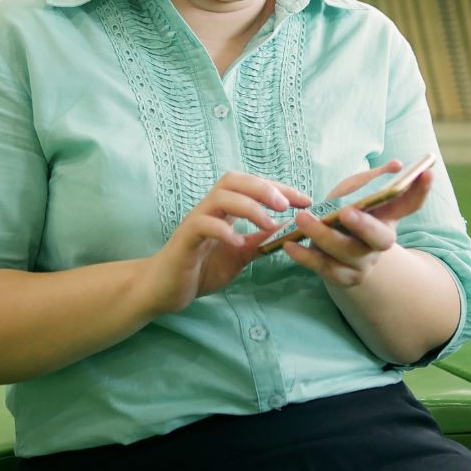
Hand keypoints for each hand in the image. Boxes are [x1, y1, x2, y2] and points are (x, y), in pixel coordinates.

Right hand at [150, 172, 310, 313]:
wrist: (165, 290)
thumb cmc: (201, 269)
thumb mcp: (239, 254)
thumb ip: (260, 240)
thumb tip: (288, 227)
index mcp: (224, 210)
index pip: (252, 186)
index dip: (280, 188)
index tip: (305, 199)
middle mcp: (209, 209)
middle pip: (234, 180)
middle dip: (263, 188)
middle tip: (285, 204)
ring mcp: (195, 222)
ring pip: (220, 197)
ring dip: (248, 207)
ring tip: (268, 224)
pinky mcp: (184, 240)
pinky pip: (203, 225)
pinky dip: (223, 230)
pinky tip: (237, 242)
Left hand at [283, 160, 432, 286]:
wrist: (335, 253)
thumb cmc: (346, 212)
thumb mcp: (356, 192)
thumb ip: (372, 180)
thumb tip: (396, 166)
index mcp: (388, 218)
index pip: (410, 203)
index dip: (421, 190)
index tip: (427, 171)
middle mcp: (380, 243)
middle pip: (380, 239)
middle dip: (365, 226)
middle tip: (347, 212)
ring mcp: (363, 263)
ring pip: (346, 253)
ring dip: (323, 236)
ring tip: (302, 219)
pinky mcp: (342, 277)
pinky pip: (324, 268)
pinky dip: (306, 257)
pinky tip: (290, 245)